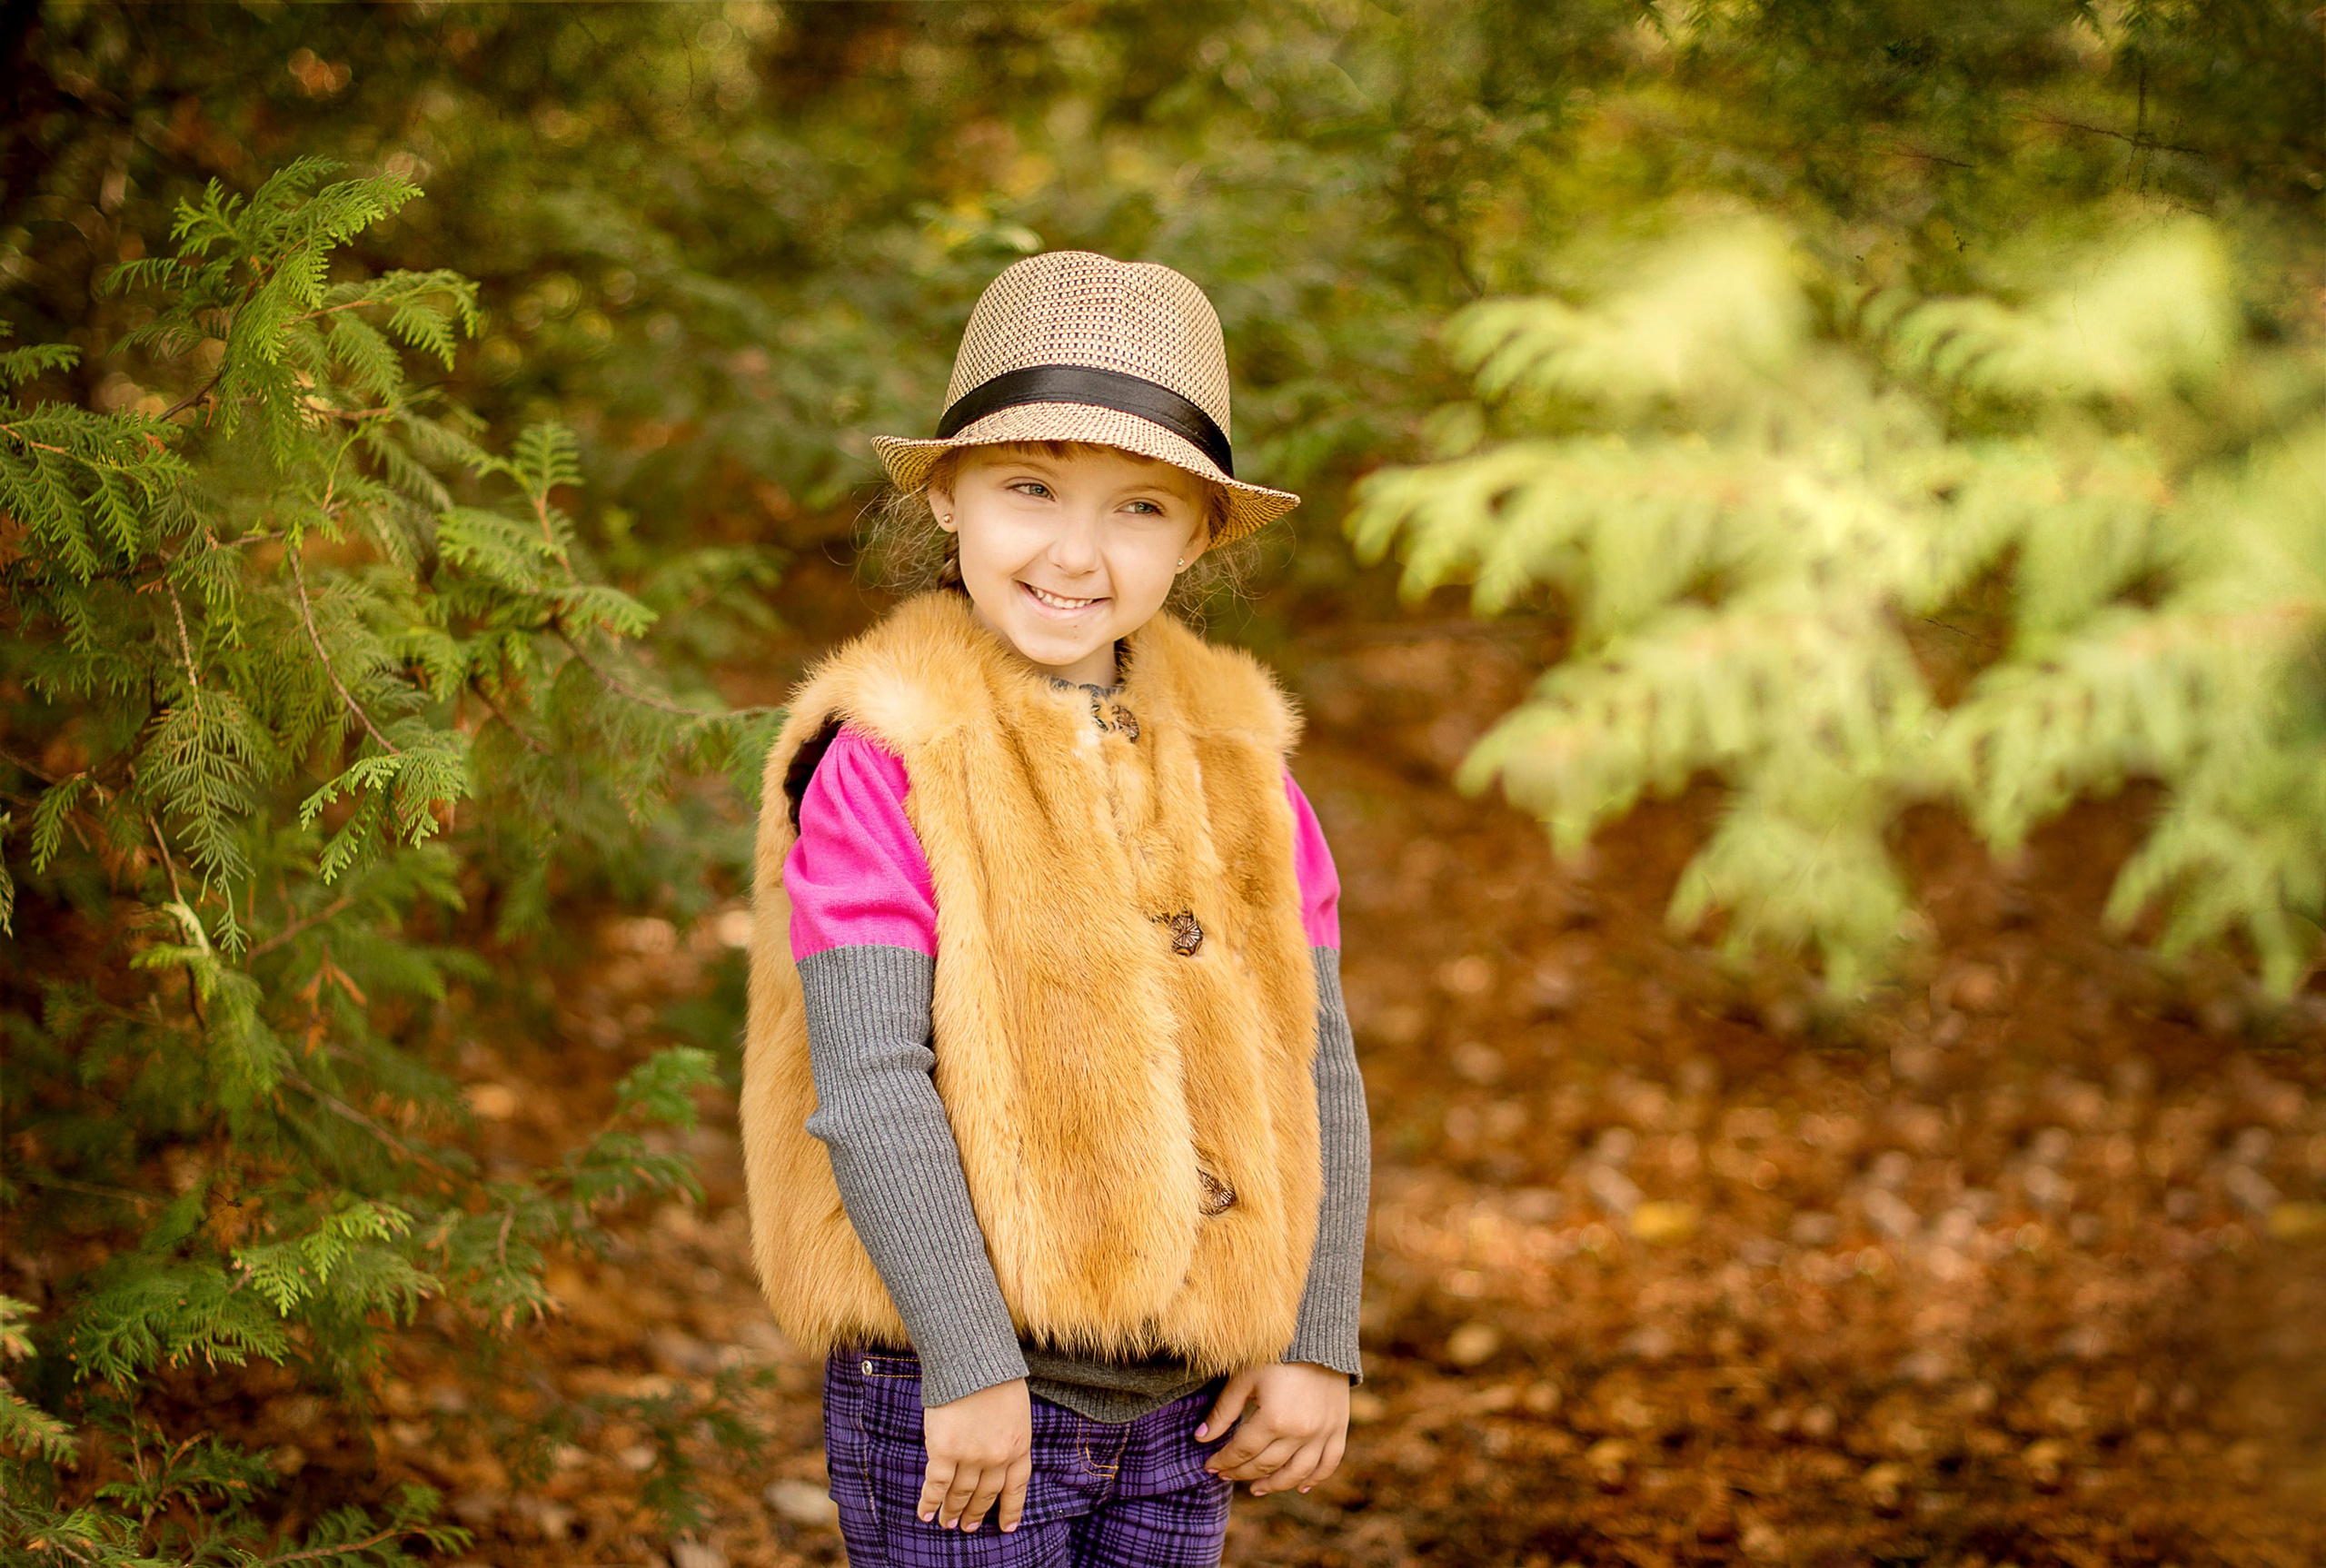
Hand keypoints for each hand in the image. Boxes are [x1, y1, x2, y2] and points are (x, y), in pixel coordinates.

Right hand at [918, 1377, 1032, 1533]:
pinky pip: (937, 1484)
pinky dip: (929, 1501)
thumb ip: (1008, 1434)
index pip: (1016, 1487)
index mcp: (1018, 1445)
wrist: (974, 1359)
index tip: (1006, 1525)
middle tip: (968, 1527)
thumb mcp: (1016, 1409)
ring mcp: (972, 1456)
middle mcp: (997, 1457)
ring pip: (961, 1494)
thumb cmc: (995, 1375)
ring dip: (953, 1511)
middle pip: (986, 1494)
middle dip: (976, 1513)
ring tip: (947, 1522)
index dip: (1011, 1509)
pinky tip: (925, 1514)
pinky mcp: (945, 1450)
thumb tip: (997, 1455)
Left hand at [1198, 1361, 1350, 1496]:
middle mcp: (1300, 1432)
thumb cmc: (1276, 1354)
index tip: (1210, 1466)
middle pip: (1266, 1465)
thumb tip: (1201, 1439)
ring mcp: (1322, 1433)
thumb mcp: (1244, 1378)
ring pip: (1296, 1473)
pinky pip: (1329, 1463)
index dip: (1223, 1461)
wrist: (1319, 1336)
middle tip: (1225, 1476)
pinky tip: (1300, 1486)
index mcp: (1273, 1418)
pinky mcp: (1338, 1429)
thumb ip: (1223, 1411)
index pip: (1242, 1451)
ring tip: (1256, 1488)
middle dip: (1241, 1473)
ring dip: (1274, 1485)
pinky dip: (1315, 1478)